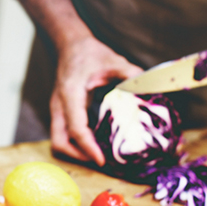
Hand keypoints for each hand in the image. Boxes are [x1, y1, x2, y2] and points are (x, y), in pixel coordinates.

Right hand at [50, 36, 143, 165]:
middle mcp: (59, 105)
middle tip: (100, 160)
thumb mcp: (113, 60)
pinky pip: (63, 134)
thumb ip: (130, 74)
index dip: (88, 147)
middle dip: (77, 156)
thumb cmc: (89, 52)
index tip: (101, 160)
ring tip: (97, 155)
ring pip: (58, 140)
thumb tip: (148, 89)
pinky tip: (94, 142)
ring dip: (75, 152)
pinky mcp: (60, 112)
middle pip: (59, 142)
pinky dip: (76, 143)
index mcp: (70, 94)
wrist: (70, 45)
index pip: (76, 128)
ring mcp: (57, 110)